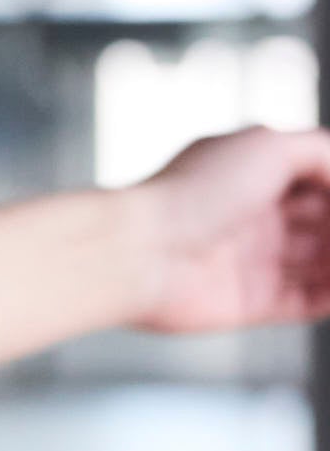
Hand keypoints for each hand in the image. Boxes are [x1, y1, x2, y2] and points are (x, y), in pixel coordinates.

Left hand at [121, 124, 329, 333]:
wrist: (139, 253)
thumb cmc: (194, 192)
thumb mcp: (268, 146)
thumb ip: (320, 152)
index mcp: (253, 175)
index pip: (318, 179)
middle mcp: (254, 217)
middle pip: (323, 221)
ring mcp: (254, 261)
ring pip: (322, 262)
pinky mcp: (252, 303)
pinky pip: (308, 301)